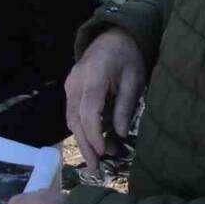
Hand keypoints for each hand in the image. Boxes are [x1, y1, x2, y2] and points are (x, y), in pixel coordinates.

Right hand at [64, 28, 144, 173]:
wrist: (113, 35)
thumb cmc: (128, 56)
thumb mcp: (134, 79)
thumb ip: (125, 106)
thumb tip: (119, 134)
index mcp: (92, 78)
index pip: (88, 112)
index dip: (94, 135)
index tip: (103, 153)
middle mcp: (75, 82)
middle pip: (75, 119)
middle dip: (85, 145)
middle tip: (96, 168)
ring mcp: (70, 85)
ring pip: (70, 118)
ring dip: (82, 139)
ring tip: (96, 159)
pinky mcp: (70, 88)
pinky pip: (72, 112)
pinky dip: (81, 128)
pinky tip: (93, 141)